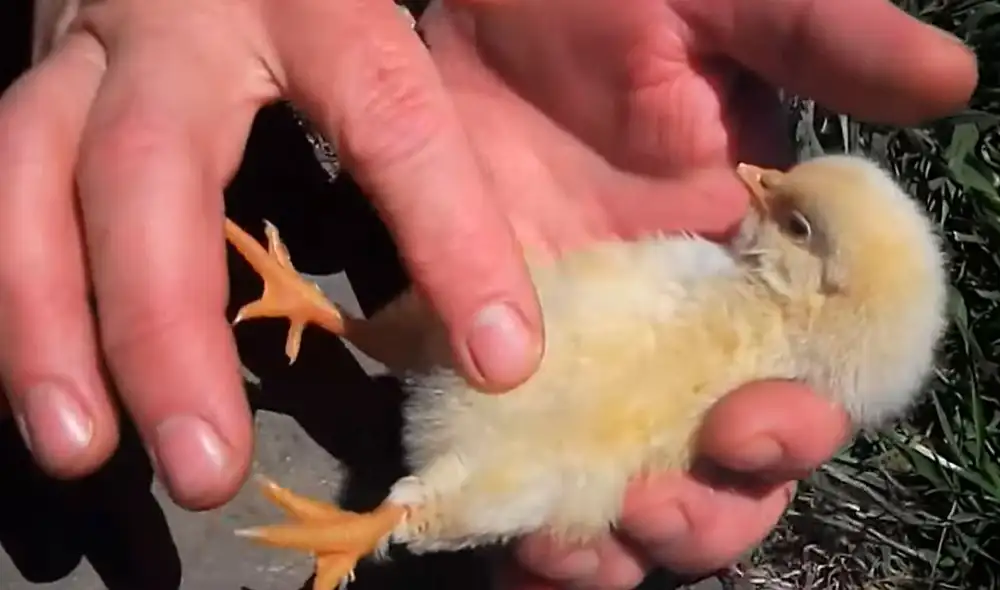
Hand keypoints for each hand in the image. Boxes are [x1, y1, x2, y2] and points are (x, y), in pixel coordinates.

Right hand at [0, 0, 547, 508]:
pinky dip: (19, 300)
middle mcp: (181, 19)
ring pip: (32, 182)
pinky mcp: (40, 90)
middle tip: (209, 468)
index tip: (502, 358)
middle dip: (168, 328)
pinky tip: (52, 395)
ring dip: (47, 326)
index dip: (449, 240)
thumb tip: (557, 189)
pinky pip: (3, 195)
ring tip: (81, 448)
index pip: (390, 117)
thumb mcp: (408, 3)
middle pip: (151, 169)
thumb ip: (484, 65)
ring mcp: (88, 52)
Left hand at [416, 0, 976, 586]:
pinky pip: (526, 469)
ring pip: (627, 491)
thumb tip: (951, 82)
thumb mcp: (723, 8)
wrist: (486, 6)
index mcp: (755, 271)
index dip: (794, 429)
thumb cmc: (608, 1)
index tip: (752, 427)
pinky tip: (514, 542)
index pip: (806, 382)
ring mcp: (589, 356)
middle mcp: (681, 333)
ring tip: (570, 552)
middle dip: (707, 515)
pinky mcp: (499, 359)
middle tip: (657, 509)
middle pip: (721, 471)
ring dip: (614, 547)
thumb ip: (823, 42)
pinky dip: (527, 522)